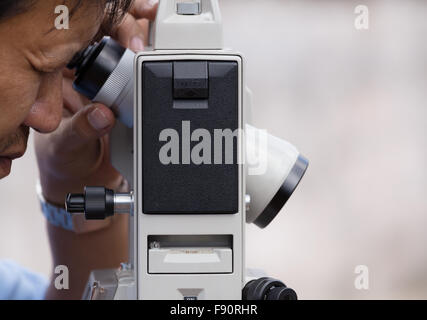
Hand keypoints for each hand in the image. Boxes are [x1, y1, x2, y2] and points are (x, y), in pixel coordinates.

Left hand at [35, 0, 157, 209]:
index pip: (81, 46)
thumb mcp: (67, 147)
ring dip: (147, 51)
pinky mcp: (133, 104)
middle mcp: (88, 81)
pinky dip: (156, 75)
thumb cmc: (64, 163)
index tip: (126, 39)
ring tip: (160, 53)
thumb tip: (103, 114)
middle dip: (131, 36)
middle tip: (147, 45)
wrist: (87, 184)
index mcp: (63, 83)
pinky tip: (165, 67)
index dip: (102, 35)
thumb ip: (82, 130)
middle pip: (111, 45)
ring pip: (131, 60)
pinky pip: (145, 83)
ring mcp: (113, 91)